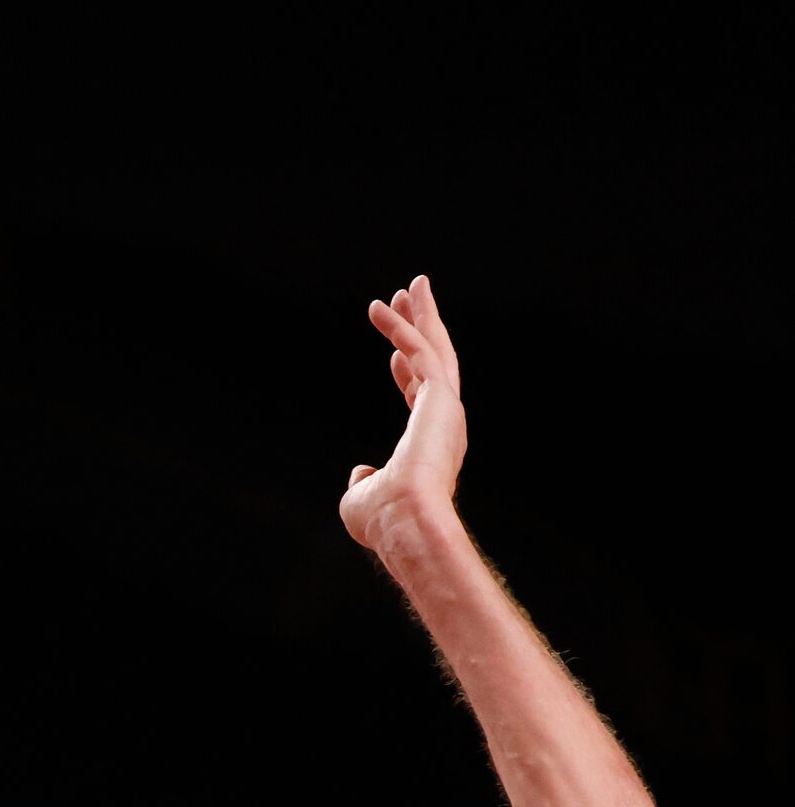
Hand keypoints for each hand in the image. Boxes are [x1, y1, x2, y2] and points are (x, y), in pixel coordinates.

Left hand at [340, 275, 465, 556]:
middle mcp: (445, 422)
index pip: (421, 398)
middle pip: (436, 362)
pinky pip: (418, 350)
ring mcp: (446, 408)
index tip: (393, 353)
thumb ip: (363, 482)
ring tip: (412, 285)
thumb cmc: (382, 520)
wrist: (404, 521)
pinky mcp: (440, 396)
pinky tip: (380, 308)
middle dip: (424, 328)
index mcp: (431, 443)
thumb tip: (360, 474)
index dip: (406, 372)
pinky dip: (399, 327)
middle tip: (414, 297)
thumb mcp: (361, 499)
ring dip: (423, 315)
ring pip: (435, 349)